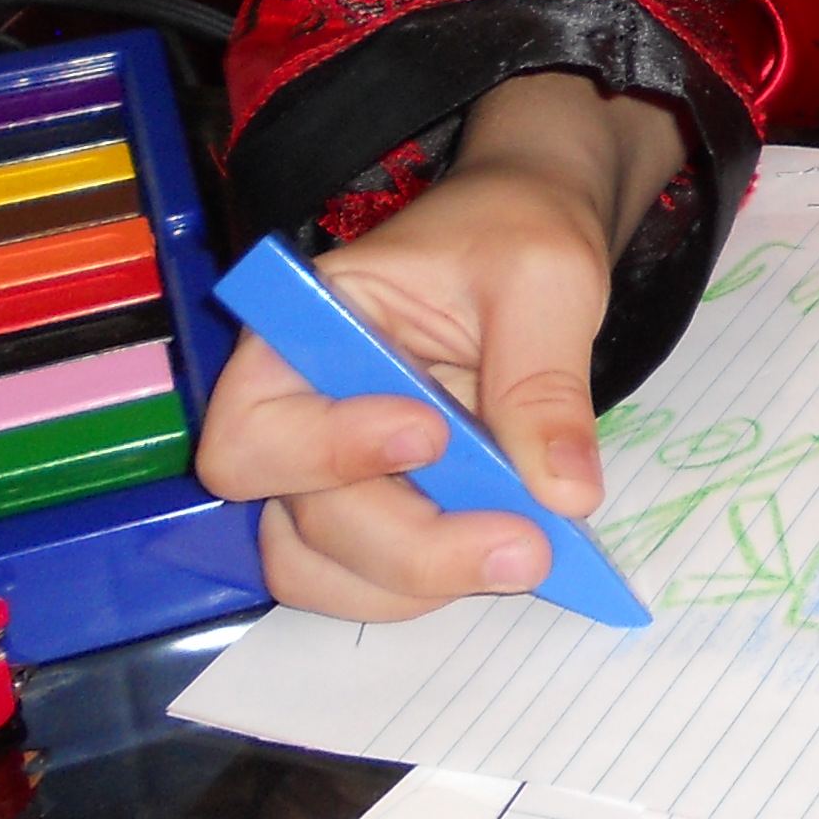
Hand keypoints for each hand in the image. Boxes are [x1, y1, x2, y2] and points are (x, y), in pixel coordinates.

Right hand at [193, 73, 684, 619]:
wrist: (531, 235)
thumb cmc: (517, 231)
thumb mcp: (546, 277)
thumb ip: (545, 379)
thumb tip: (563, 494)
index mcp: (301, 329)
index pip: (255, 429)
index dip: (329, 453)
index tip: (431, 435)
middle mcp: (296, 409)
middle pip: (301, 519)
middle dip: (412, 546)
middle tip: (526, 545)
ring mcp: (330, 468)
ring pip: (320, 567)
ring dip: (417, 583)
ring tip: (526, 556)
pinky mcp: (377, 504)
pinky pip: (367, 578)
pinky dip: (433, 587)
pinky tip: (508, 555)